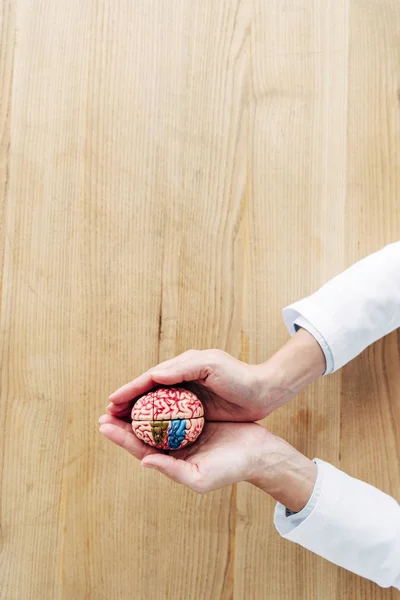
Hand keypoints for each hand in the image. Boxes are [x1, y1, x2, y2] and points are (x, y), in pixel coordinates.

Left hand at [98, 414, 316, 510]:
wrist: (260, 453)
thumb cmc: (231, 469)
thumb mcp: (200, 477)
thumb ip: (171, 470)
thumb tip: (143, 462)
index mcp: (173, 462)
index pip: (140, 449)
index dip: (120, 437)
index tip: (103, 424)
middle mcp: (176, 448)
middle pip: (143, 433)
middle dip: (123, 422)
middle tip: (106, 408)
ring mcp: (186, 434)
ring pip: (156, 420)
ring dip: (139, 409)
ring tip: (122, 398)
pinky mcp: (197, 419)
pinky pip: (173, 409)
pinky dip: (160, 401)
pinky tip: (152, 390)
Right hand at [107, 330, 325, 421]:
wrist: (264, 391)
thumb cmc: (239, 377)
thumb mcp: (212, 365)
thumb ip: (182, 367)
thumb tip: (154, 375)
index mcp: (181, 367)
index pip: (149, 379)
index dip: (129, 390)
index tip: (110, 403)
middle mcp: (181, 380)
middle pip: (147, 393)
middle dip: (127, 404)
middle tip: (106, 417)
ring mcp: (188, 395)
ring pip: (155, 406)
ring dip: (137, 415)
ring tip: (118, 426)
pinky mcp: (196, 409)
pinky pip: (169, 416)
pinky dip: (154, 423)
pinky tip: (145, 434)